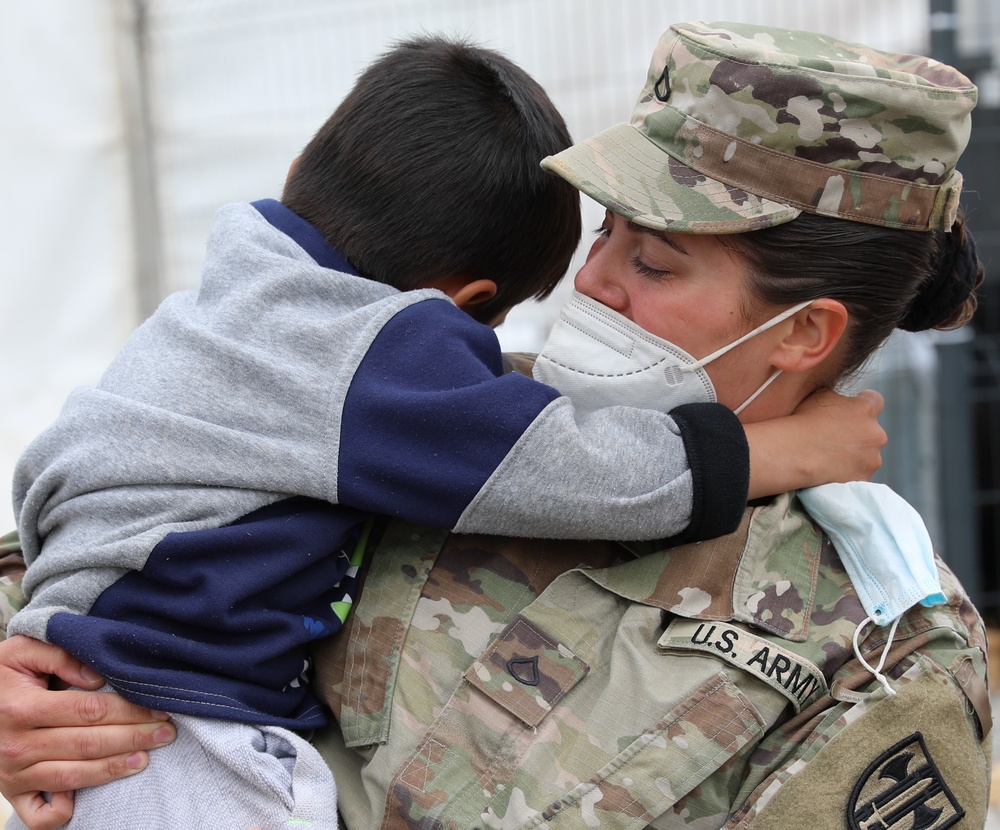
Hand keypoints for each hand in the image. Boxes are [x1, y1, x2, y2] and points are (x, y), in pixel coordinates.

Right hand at [0, 636, 175, 829]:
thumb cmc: (2, 675)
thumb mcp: (22, 651)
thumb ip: (60, 655)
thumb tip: (97, 677)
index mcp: (23, 708)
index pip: (89, 712)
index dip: (129, 712)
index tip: (159, 710)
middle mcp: (17, 744)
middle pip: (88, 744)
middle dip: (133, 738)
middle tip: (166, 733)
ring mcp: (13, 773)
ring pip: (72, 776)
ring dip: (113, 769)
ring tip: (145, 759)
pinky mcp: (11, 792)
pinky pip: (39, 814)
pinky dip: (63, 812)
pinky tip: (88, 800)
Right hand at [794, 388, 885, 482]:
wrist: (794, 452)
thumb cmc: (803, 421)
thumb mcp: (819, 396)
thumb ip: (838, 397)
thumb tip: (841, 401)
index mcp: (866, 409)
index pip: (875, 401)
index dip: (862, 405)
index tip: (850, 411)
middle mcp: (876, 433)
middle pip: (873, 432)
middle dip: (859, 435)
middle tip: (835, 439)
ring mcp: (872, 459)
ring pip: (868, 456)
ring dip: (856, 456)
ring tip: (830, 458)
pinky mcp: (863, 479)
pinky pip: (858, 475)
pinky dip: (848, 474)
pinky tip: (830, 471)